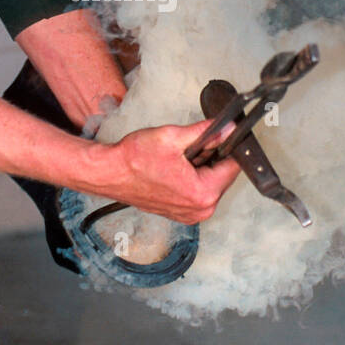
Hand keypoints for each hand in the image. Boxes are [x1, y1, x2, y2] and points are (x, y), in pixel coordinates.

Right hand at [102, 119, 241, 223]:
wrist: (110, 173)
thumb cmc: (134, 160)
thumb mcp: (173, 137)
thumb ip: (206, 133)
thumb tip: (228, 129)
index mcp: (202, 193)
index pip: (234, 167)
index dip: (229, 147)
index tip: (222, 137)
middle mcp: (199, 210)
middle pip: (223, 177)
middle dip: (213, 159)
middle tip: (190, 148)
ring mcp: (190, 215)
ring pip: (210, 184)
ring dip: (202, 169)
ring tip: (179, 159)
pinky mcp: (181, 214)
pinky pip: (197, 193)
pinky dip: (192, 179)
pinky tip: (175, 170)